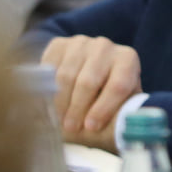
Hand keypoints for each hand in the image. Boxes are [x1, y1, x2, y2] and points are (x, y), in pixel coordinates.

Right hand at [41, 36, 142, 150]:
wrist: (84, 82)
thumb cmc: (106, 100)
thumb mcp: (118, 109)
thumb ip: (119, 116)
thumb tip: (122, 124)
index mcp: (128, 59)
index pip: (118, 85)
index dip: (103, 109)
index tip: (91, 128)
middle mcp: (106, 47)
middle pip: (89, 81)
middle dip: (78, 109)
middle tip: (70, 129)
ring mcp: (81, 43)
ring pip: (66, 76)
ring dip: (60, 103)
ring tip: (58, 121)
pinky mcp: (59, 44)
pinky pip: (48, 68)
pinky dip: (44, 89)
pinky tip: (46, 105)